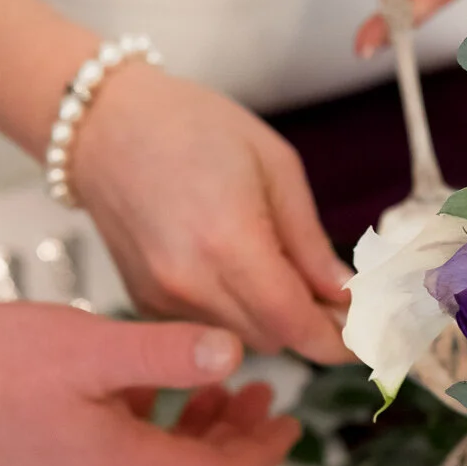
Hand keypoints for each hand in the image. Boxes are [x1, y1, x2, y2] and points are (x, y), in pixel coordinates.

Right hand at [0, 304, 300, 465]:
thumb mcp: (91, 347)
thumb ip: (167, 352)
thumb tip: (231, 353)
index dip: (262, 453)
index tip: (292, 426)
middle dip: (235, 443)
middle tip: (263, 401)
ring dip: (192, 432)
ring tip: (215, 387)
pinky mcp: (44, 463)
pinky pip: (116, 454)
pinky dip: (148, 425)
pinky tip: (142, 382)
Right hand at [70, 64, 349, 362]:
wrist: (103, 124)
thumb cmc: (193, 127)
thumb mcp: (274, 166)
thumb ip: (310, 240)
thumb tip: (344, 294)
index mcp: (229, 241)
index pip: (295, 323)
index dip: (336, 341)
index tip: (363, 338)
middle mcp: (190, 281)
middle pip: (273, 339)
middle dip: (309, 327)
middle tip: (333, 297)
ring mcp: (161, 297)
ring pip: (241, 339)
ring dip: (271, 321)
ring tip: (281, 274)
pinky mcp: (143, 302)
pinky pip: (207, 328)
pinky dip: (232, 312)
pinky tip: (233, 269)